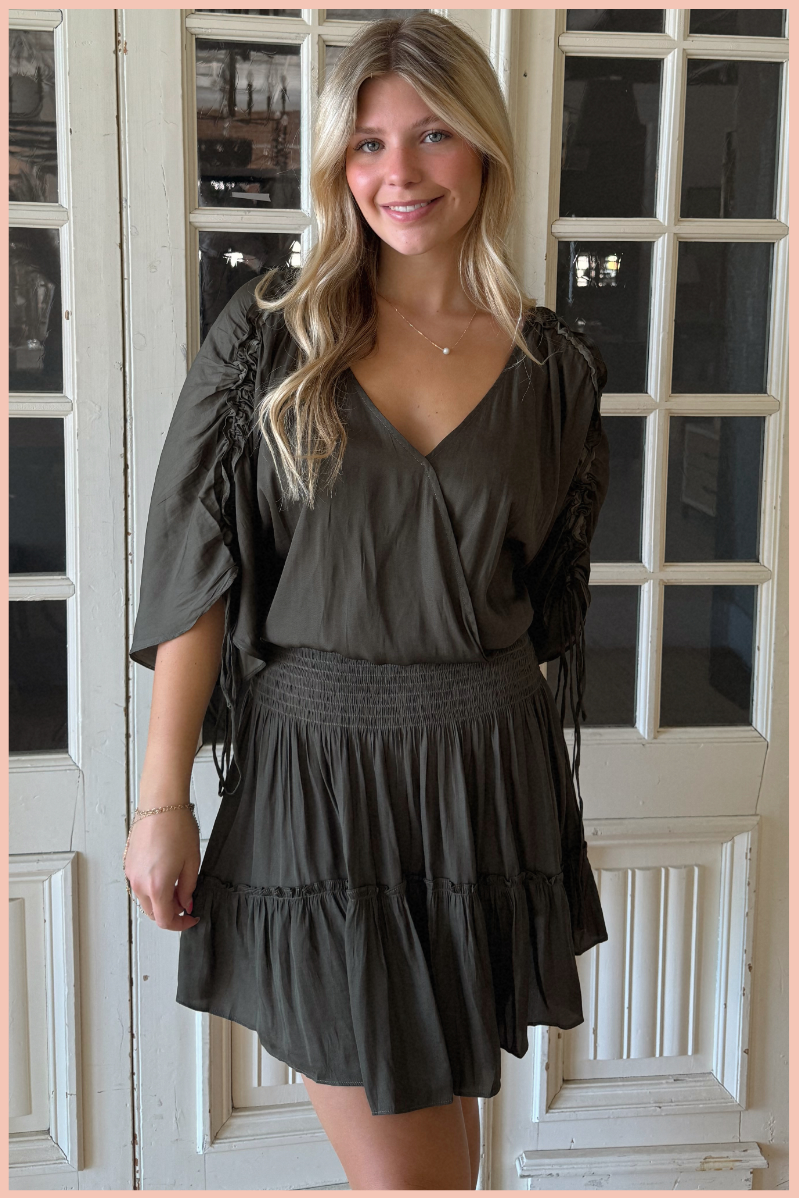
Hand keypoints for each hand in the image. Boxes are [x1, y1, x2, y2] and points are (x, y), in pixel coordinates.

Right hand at [124, 806, 201, 930]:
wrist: (161, 803)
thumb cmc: (178, 828)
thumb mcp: (192, 862)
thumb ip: (188, 888)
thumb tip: (186, 904)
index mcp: (157, 887)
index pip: (165, 920)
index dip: (180, 924)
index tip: (191, 918)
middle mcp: (139, 884)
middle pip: (153, 913)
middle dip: (171, 912)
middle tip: (187, 900)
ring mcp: (131, 873)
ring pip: (145, 900)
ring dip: (160, 900)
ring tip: (178, 884)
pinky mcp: (128, 863)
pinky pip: (139, 885)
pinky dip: (152, 888)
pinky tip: (166, 873)